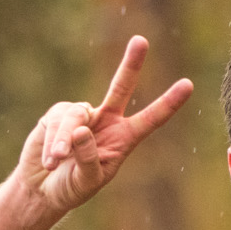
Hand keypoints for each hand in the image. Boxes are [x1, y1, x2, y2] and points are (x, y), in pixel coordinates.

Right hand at [0, 36, 193, 229]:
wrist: (42, 188)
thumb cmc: (71, 187)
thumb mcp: (86, 181)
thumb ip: (87, 158)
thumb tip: (81, 130)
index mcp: (123, 139)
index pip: (150, 120)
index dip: (168, 103)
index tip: (188, 85)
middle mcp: (106, 121)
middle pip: (121, 87)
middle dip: (130, 64)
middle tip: (141, 41)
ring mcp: (82, 116)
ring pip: (76, 117)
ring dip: (64, 141)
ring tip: (56, 162)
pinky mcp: (57, 115)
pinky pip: (56, 122)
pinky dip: (51, 143)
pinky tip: (49, 160)